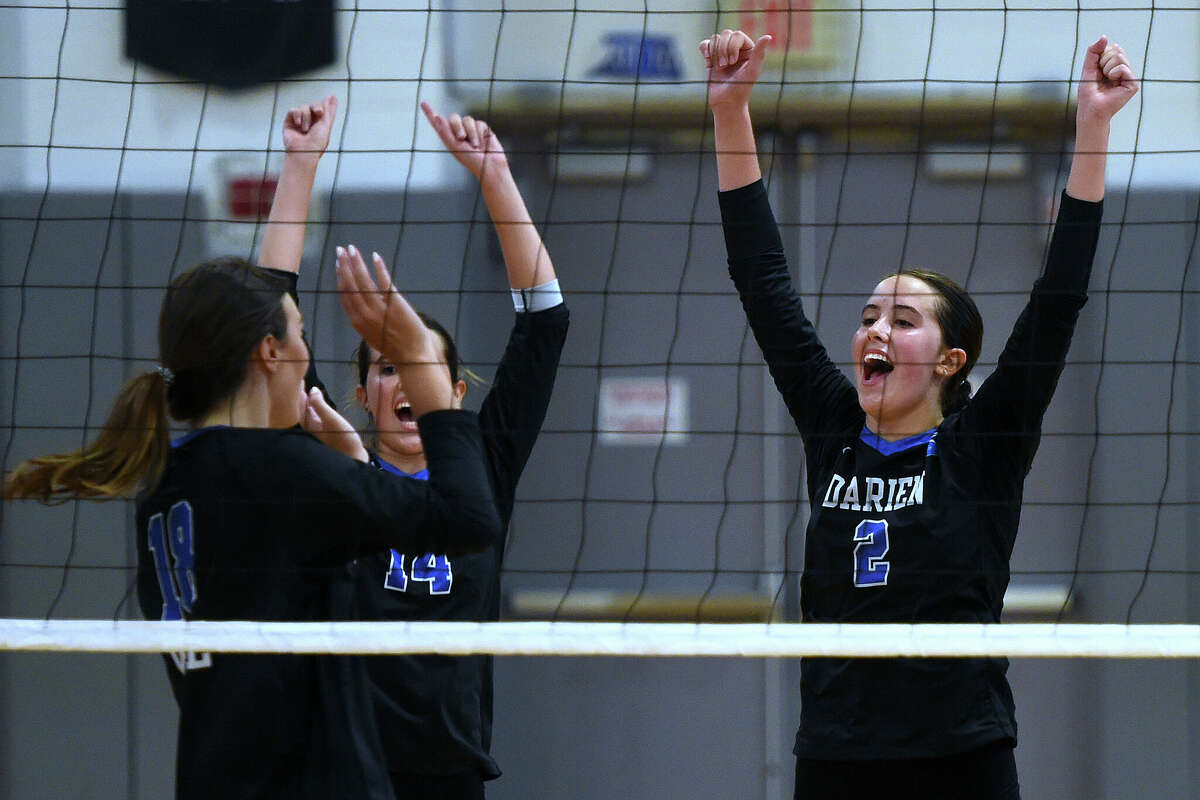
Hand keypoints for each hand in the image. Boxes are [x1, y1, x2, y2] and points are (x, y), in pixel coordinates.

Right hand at [282, 95, 337, 162]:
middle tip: (319, 112)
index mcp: (321, 125)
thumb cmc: (316, 143)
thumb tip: (328, 98)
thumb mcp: (326, 126)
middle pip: (314, 105)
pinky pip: (293, 110)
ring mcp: (300, 122)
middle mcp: (311, 122)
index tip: (333, 96)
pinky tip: (298, 124)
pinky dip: (297, 115)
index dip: (329, 104)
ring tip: (305, 129)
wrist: (303, 152)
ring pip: (304, 107)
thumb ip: (327, 111)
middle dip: (317, 107)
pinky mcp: (290, 122)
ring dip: (306, 117)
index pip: (326, 111)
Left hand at [302, 387, 367, 461]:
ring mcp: (314, 432)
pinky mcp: (320, 434)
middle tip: (301, 383)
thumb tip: (313, 391)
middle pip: (300, 409)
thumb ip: (321, 406)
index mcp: (308, 426)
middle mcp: (308, 429)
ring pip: (305, 413)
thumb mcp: (333, 420)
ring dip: (305, 402)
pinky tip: (313, 404)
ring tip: (305, 390)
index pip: (298, 405)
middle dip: (300, 396)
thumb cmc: (345, 442)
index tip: (299, 382)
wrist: (353, 459)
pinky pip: (311, 418)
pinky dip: (311, 409)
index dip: (298, 392)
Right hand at [335, 245, 439, 372]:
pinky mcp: (395, 304)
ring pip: (363, 281)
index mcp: (357, 322)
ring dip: (356, 262)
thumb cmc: (394, 346)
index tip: (338, 264)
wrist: (412, 356)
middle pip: (350, 285)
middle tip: (340, 250)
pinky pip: (384, 282)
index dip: (340, 278)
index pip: (344, 295)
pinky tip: (375, 256)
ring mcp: (379, 309)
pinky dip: (379, 268)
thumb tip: (362, 304)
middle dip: (344, 265)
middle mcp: (365, 315)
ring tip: (352, 249)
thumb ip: (365, 319)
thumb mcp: (372, 334)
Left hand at [421, 101, 507, 181]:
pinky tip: (482, 143)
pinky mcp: (482, 128)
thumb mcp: (454, 147)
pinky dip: (479, 133)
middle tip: (461, 139)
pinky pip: (478, 123)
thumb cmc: (471, 160)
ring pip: (467, 119)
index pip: (438, 123)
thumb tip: (438, 116)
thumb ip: (445, 131)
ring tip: (475, 146)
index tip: (423, 103)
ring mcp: (470, 129)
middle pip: (454, 118)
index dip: (430, 113)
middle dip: (457, 127)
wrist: (489, 165)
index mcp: (449, 137)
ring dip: (470, 133)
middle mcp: (459, 131)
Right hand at [699, 30, 771, 110]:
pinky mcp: (711, 59)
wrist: (726, 103)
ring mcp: (723, 53)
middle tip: (725, 66)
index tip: (732, 62)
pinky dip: (705, 49)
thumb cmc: (741, 89)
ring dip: (715, 53)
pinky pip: (705, 44)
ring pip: (715, 39)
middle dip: (723, 50)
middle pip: (725, 34)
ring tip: (719, 68)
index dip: (732, 46)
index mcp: (748, 49)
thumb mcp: (752, 71)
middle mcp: (736, 49)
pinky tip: (708, 60)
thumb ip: (759, 53)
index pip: (737, 35)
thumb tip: (768, 37)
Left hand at [1077, 36, 1138, 124]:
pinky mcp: (1133, 83)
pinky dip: (1112, 74)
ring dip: (1106, 68)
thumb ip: (1093, 51)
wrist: (1090, 109)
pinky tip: (1112, 84)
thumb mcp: (1088, 68)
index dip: (1100, 56)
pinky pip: (1122, 67)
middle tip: (1101, 76)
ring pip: (1119, 57)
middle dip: (1103, 61)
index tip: (1096, 70)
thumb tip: (1104, 36)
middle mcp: (1124, 69)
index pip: (1112, 47)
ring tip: (1106, 80)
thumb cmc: (1088, 92)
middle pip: (1117, 50)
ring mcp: (1130, 76)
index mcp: (1115, 65)